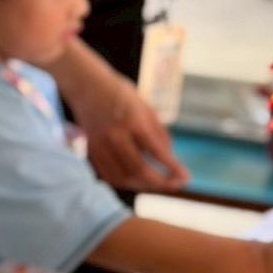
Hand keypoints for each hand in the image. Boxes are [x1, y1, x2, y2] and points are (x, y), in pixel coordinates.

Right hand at [73, 73, 190, 192]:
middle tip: (175, 185)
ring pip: (123, 177)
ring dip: (143, 185)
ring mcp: (100, 145)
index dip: (173, 168)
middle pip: (139, 170)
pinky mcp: (91, 151)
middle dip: (160, 182)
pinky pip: (109, 175)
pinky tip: (137, 181)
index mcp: (132, 121)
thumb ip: (158, 133)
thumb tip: (168, 158)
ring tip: (157, 185)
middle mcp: (114, 136)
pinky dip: (125, 182)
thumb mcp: (145, 108)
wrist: (86, 86)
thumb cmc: (120, 94)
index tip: (186, 178)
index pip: (156, 152)